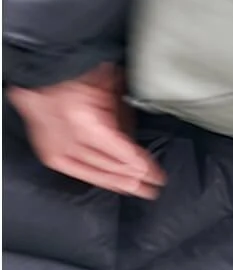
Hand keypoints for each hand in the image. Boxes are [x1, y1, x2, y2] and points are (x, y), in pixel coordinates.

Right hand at [9, 65, 162, 198]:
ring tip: (139, 189)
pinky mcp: (52, 156)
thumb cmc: (74, 79)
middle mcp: (70, 140)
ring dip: (120, 182)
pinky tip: (115, 185)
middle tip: (153, 186)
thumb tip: (135, 143)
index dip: (138, 164)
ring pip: (96, 172)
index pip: (118, 151)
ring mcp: (58, 149)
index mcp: (85, 123)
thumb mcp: (107, 90)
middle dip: (133, 176)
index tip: (155, 174)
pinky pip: (80, 172)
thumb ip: (122, 117)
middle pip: (108, 164)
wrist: (40, 81)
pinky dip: (100, 178)